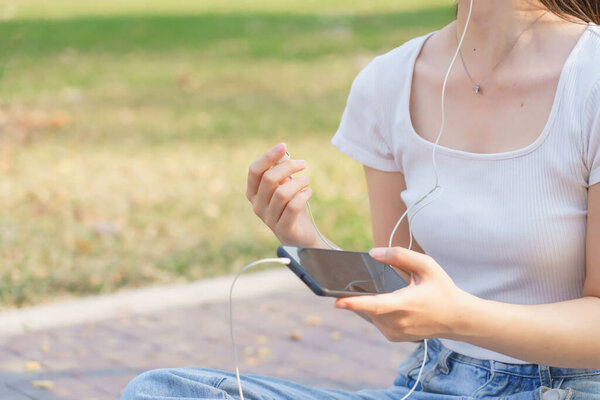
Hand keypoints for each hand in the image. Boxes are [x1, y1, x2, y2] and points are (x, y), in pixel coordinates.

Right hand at [246, 143, 318, 246]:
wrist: (301, 235)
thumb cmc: (291, 206)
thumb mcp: (284, 186)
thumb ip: (280, 171)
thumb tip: (281, 154)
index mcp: (253, 193)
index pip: (255, 171)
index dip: (268, 156)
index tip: (284, 146)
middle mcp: (257, 206)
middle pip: (269, 179)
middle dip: (288, 167)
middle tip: (303, 164)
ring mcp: (268, 218)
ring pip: (282, 193)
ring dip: (298, 183)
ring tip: (307, 180)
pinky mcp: (283, 228)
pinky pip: (292, 207)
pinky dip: (302, 196)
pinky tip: (308, 192)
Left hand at [335, 247, 468, 341]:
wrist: (457, 318)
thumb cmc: (441, 289)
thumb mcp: (426, 265)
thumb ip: (399, 255)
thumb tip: (372, 253)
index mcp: (408, 303)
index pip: (377, 304)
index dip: (355, 303)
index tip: (337, 302)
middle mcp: (400, 322)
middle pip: (368, 306)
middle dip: (360, 294)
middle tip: (356, 283)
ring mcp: (396, 332)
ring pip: (369, 313)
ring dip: (370, 301)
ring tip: (391, 293)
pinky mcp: (393, 337)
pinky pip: (375, 320)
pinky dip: (376, 310)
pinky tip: (391, 303)